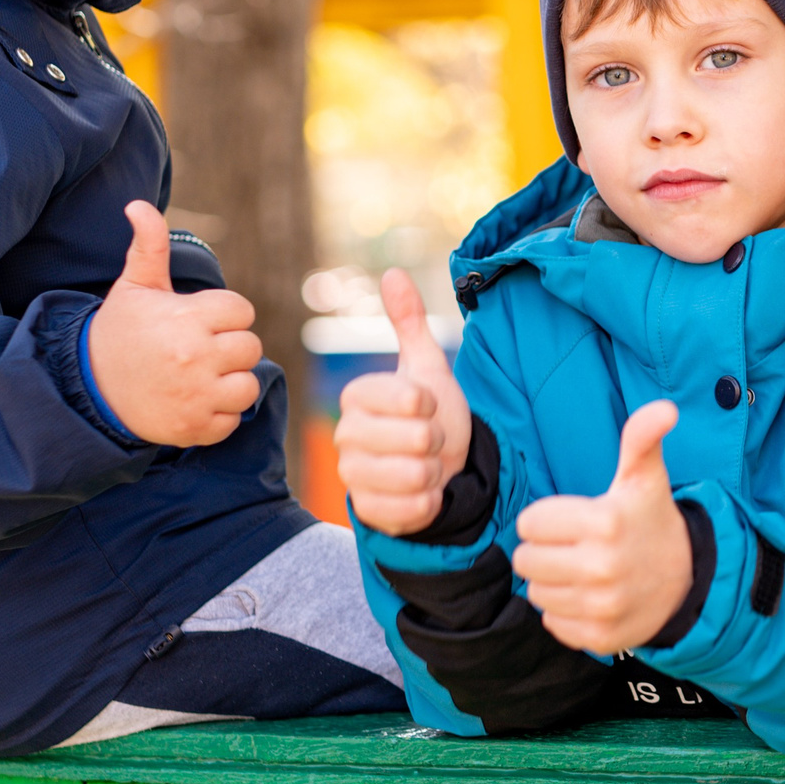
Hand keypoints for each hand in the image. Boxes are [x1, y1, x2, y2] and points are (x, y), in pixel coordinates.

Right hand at [86, 201, 262, 446]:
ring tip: (200, 376)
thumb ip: (148, 246)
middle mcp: (196, 357)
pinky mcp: (196, 428)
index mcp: (186, 319)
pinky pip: (234, 419)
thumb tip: (138, 205)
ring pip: (248, 384)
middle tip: (198, 350)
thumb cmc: (118, 333)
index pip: (241, 311)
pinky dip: (219, 414)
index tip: (199, 321)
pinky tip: (193, 400)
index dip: (224, 315)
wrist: (88, 390)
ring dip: (231, 381)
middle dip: (229, 347)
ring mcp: (197, 396)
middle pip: (250, 346)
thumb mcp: (133, 287)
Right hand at [337, 268, 472, 535]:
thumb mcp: (426, 367)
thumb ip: (409, 322)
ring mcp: (352, 475)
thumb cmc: (430, 415)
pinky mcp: (366, 511)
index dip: (433, 406)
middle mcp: (346, 434)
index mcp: (357, 395)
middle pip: (418, 438)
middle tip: (429, 441)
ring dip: (435, 472)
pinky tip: (422, 492)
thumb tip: (393, 272)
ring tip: (426, 465)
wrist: (435, 468)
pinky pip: (414, 509)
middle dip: (438, 442)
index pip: (411, 398)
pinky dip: (430, 502)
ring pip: (416, 475)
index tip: (428, 409)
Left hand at [511, 401, 693, 654]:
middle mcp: (602, 567)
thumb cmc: (650, 521)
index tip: (575, 520)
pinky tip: (590, 597)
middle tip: (575, 547)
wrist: (687, 580)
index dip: (547, 520)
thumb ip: (641, 439)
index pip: (530, 523)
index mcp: (604, 522)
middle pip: (526, 560)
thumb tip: (665, 408)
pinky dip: (566, 611)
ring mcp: (601, 606)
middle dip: (544, 551)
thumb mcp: (644, 478)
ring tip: (583, 571)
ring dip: (552, 581)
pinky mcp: (599, 637)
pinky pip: (552, 623)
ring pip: (535, 592)